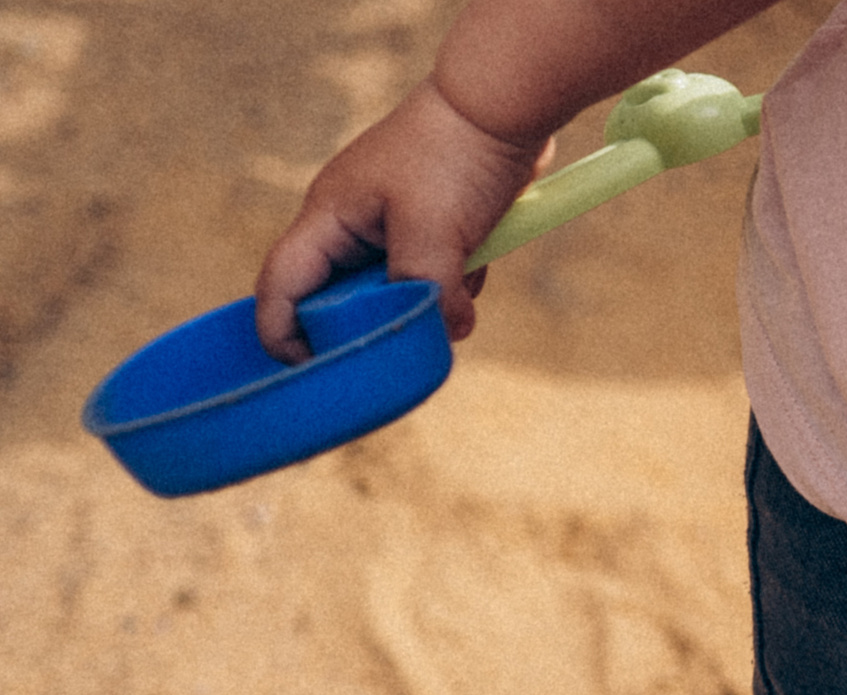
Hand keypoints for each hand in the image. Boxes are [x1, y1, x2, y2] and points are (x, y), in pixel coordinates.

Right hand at [253, 78, 549, 359]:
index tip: (311, 372)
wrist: (502, 106)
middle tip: (412, 338)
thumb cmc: (454, 156)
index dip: (284, 334)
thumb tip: (444, 335)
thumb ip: (426, 290)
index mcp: (327, 220)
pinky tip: (481, 260)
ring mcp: (389, 225)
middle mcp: (349, 225)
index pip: (281, 287)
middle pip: (341, 300)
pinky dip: (455, 280)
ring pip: (396, 292)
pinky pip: (433, 275)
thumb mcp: (433, 230)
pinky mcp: (430, 227)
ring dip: (428, 299)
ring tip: (461, 278)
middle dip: (379, 322)